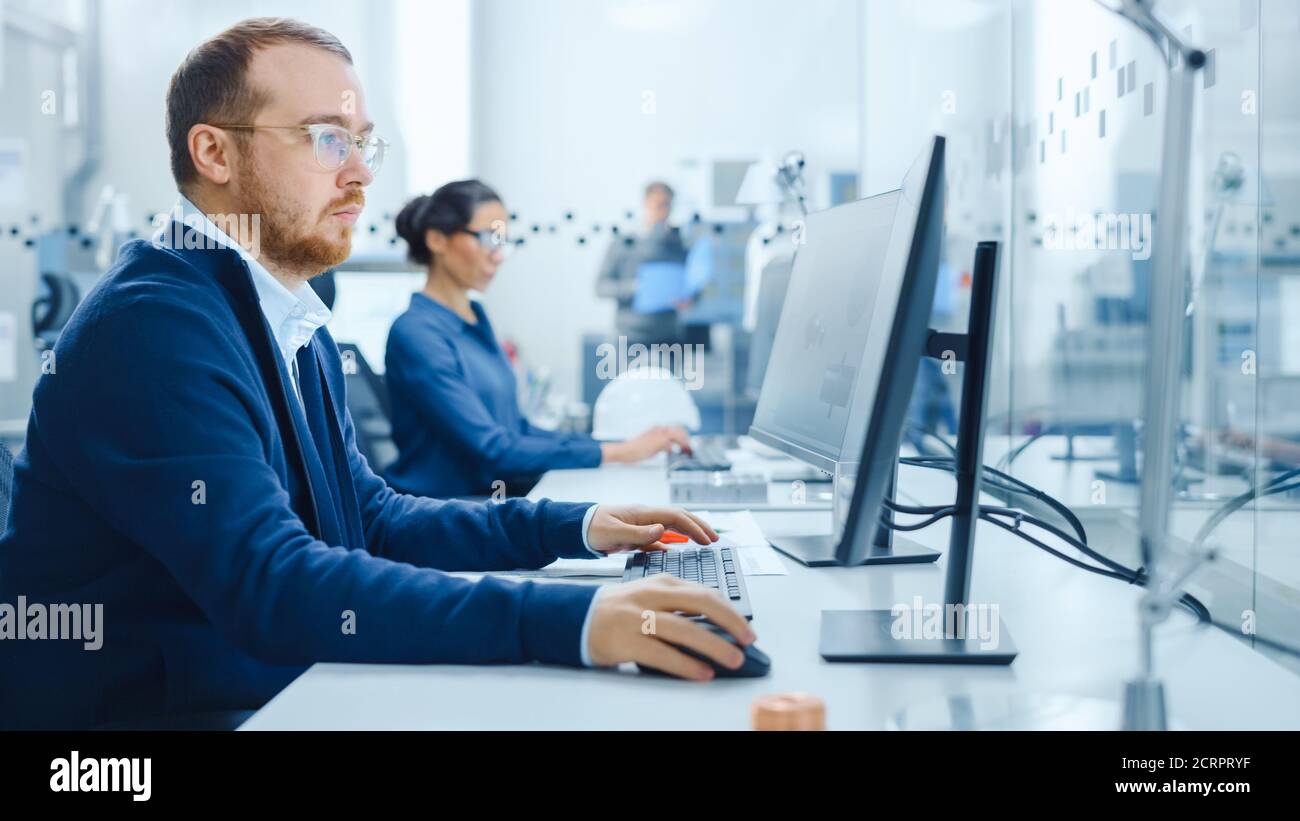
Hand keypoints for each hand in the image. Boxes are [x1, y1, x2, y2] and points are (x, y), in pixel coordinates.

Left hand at [585, 505, 717, 553]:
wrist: (574, 528)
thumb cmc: (590, 528)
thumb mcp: (613, 533)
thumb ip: (638, 534)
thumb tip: (662, 531)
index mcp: (642, 513)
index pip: (676, 516)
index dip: (694, 527)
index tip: (708, 540)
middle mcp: (645, 517)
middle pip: (679, 518)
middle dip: (699, 527)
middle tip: (716, 539)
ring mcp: (642, 525)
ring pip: (672, 526)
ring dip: (690, 533)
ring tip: (705, 543)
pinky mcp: (636, 535)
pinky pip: (659, 538)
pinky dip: (673, 543)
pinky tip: (679, 552)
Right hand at [587, 575, 754, 678]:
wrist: (575, 616)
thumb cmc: (619, 609)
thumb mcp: (649, 595)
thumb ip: (677, 603)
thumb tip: (715, 624)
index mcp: (662, 582)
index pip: (705, 592)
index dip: (730, 611)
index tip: (745, 628)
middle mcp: (653, 595)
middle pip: (702, 603)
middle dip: (731, 622)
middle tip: (748, 640)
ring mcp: (639, 617)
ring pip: (686, 629)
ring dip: (715, 646)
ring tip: (733, 659)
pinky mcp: (627, 640)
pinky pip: (664, 654)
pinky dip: (687, 665)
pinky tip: (703, 673)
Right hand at [601, 426, 691, 463]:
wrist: (626, 450)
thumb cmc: (635, 449)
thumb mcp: (651, 445)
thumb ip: (662, 446)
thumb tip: (671, 448)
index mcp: (657, 429)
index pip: (675, 429)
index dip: (683, 436)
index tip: (687, 443)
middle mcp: (659, 429)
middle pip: (679, 430)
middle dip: (686, 439)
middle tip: (690, 448)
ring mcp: (659, 435)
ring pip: (678, 435)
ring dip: (684, 442)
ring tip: (688, 450)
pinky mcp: (659, 442)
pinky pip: (673, 444)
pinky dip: (678, 448)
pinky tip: (680, 453)